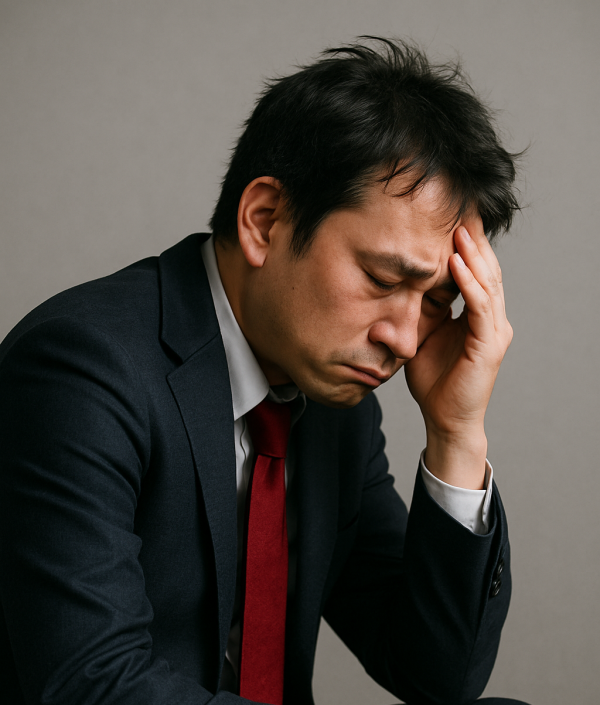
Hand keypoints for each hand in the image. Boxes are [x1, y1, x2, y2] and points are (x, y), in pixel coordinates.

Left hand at [404, 217, 512, 488]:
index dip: (465, 247)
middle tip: (458, 212)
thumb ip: (419, 309)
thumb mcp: (421, 335)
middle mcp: (491, 319)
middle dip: (472, 242)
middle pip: (486, 271)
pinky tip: (455, 263)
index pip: (475, 273)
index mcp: (477, 316)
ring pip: (487, 283)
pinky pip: (479, 308)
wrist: (444, 418)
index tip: (449, 221)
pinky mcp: (489, 346)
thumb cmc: (434, 380)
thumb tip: (399, 282)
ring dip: (472, 255)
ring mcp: (493, 331)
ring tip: (458, 229)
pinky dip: (469, 284)